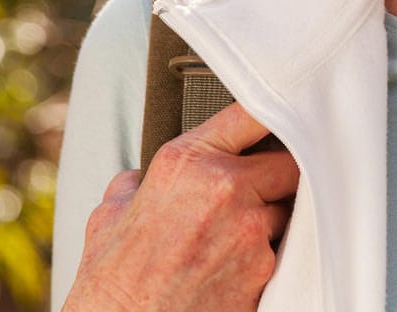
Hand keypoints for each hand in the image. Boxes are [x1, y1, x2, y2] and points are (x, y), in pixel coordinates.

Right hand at [64, 103, 300, 310]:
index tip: (281, 111)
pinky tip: (235, 268)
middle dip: (277, 175)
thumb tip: (139, 181)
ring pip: (288, 210)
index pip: (249, 113)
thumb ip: (136, 185)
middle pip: (288, 163)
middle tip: (258, 190)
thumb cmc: (112, 284)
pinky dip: (266, 256)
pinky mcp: (265, 271)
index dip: (269, 112)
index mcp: (186, 163)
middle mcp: (225, 189)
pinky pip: (282, 251)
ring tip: (235, 239)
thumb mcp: (108, 217)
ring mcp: (251, 232)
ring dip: (271, 219)